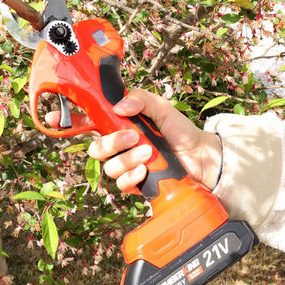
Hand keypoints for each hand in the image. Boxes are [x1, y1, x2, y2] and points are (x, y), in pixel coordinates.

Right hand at [86, 89, 221, 193]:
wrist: (199, 155)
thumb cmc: (179, 131)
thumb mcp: (162, 108)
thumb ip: (141, 100)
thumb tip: (118, 108)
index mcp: (121, 127)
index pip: (95, 126)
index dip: (85, 124)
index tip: (95, 121)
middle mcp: (120, 148)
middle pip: (97, 149)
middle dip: (112, 143)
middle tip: (134, 137)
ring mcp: (128, 167)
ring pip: (110, 167)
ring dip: (127, 160)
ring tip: (149, 152)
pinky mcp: (136, 183)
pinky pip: (122, 184)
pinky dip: (131, 177)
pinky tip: (144, 171)